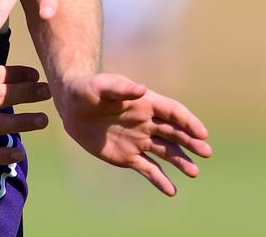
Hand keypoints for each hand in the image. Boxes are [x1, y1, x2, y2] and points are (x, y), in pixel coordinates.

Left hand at [56, 73, 211, 194]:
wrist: (71, 108)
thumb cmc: (87, 90)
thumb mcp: (100, 86)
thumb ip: (120, 89)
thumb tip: (141, 90)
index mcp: (146, 103)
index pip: (173, 112)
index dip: (188, 122)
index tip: (201, 133)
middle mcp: (148, 123)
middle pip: (175, 134)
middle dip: (191, 143)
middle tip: (205, 152)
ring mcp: (140, 141)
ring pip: (166, 152)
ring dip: (181, 161)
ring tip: (193, 172)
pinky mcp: (129, 157)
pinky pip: (148, 169)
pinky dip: (159, 180)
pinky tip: (171, 191)